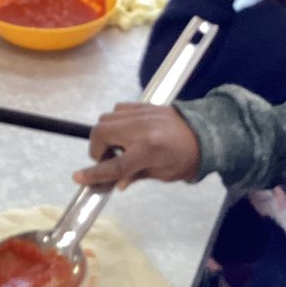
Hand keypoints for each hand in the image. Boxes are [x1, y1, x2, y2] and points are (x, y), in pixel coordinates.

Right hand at [72, 103, 201, 188]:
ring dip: (105, 135)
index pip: (114, 165)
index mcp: (148, 150)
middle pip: (101, 134)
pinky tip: (125, 133)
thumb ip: (135, 176)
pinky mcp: (144, 105)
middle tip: (107, 160)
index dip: (95, 173)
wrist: (207, 133)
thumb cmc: (187, 158)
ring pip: (106, 119)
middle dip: (97, 149)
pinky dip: (115, 122)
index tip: (78, 177)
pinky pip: (117, 109)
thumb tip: (115, 182)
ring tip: (118, 147)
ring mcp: (142, 114)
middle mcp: (141, 129)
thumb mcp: (162, 174)